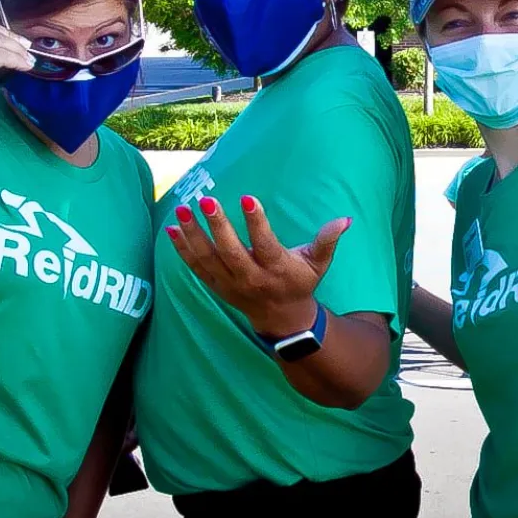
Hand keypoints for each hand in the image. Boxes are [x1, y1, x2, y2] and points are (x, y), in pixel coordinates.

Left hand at [167, 195, 351, 335]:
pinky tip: (172, 228)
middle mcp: (251, 278)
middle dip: (218, 227)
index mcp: (277, 269)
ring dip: (193, 235)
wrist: (282, 319)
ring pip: (208, 259)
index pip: (265, 245)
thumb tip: (346, 219)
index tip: (248, 197)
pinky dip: (182, 250)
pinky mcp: (217, 286)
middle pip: (231, 253)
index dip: (257, 223)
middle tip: (207, 201)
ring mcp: (231, 284)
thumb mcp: (318, 263)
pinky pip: (196, 267)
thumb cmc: (300, 283)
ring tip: (182, 209)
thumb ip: (327, 240)